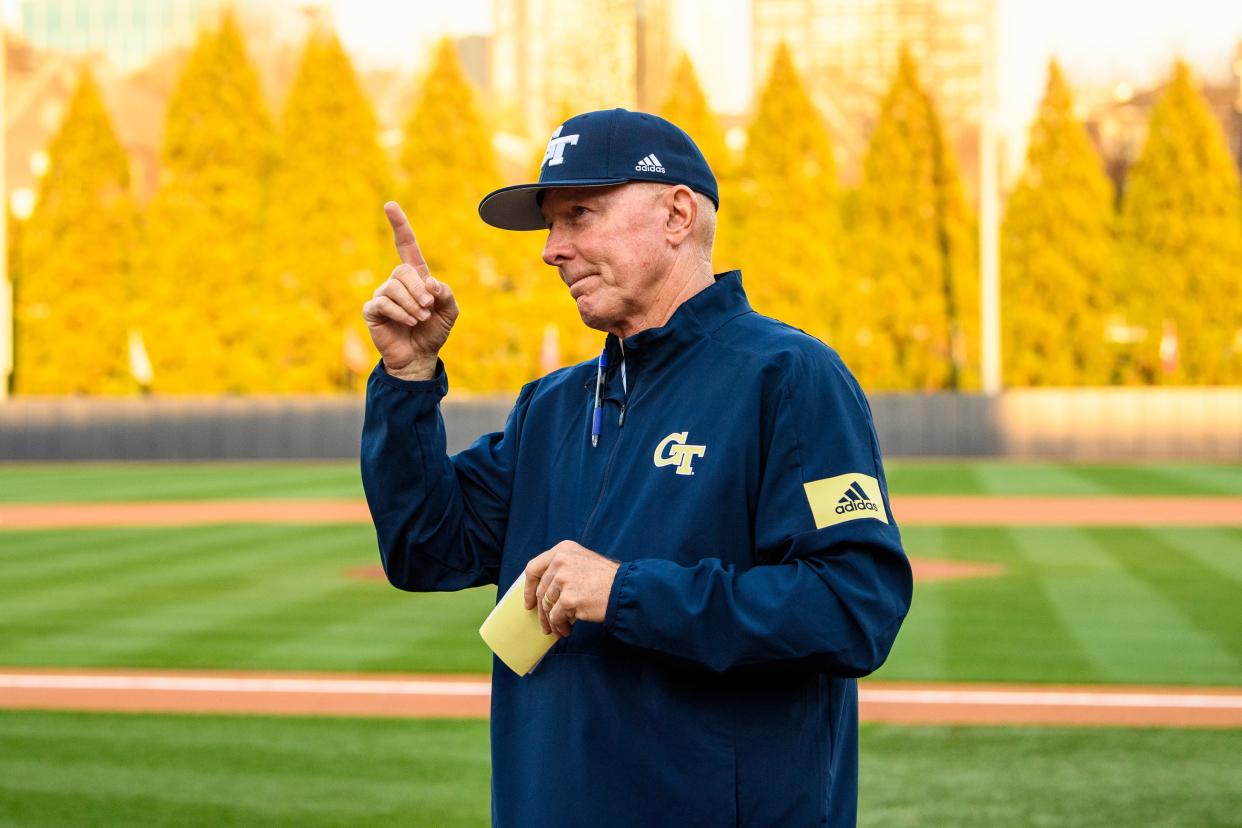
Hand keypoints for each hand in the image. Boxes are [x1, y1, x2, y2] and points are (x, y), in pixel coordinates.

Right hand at [362, 201, 459, 378]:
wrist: (420, 356)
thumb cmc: (434, 331)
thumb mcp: (449, 310)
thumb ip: (445, 292)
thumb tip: (428, 283)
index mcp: (415, 277)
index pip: (405, 245)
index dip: (399, 225)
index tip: (390, 205)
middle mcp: (396, 282)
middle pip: (403, 271)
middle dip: (419, 290)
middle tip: (428, 308)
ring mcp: (382, 295)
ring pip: (393, 287)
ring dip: (412, 304)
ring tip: (420, 318)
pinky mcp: (372, 310)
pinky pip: (383, 303)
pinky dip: (400, 313)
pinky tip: (409, 322)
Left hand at [524, 541, 620, 637]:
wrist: (625, 589)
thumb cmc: (607, 579)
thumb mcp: (582, 561)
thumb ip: (562, 568)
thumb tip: (542, 591)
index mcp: (563, 550)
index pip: (533, 568)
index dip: (528, 589)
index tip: (529, 603)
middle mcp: (560, 561)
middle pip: (540, 591)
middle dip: (542, 611)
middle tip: (546, 624)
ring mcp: (564, 579)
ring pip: (546, 606)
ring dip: (551, 621)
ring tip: (560, 629)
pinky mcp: (568, 599)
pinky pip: (556, 617)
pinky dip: (559, 627)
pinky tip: (566, 630)